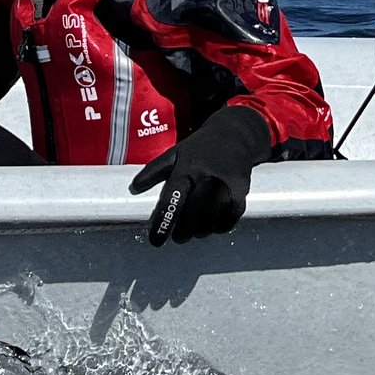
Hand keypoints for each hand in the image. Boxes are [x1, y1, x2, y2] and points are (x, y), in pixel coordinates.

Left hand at [127, 106, 270, 245]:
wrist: (235, 134)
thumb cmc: (200, 148)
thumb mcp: (175, 153)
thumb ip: (154, 171)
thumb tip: (133, 189)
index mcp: (186, 166)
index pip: (172, 197)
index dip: (164, 220)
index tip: (156, 240)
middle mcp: (206, 175)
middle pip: (194, 212)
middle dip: (184, 230)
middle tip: (179, 238)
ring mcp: (226, 182)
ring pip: (213, 216)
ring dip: (202, 230)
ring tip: (196, 233)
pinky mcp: (241, 189)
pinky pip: (231, 216)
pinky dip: (222, 226)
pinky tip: (214, 226)